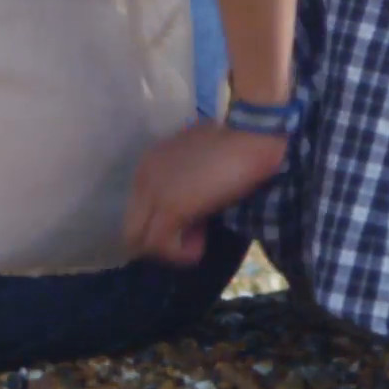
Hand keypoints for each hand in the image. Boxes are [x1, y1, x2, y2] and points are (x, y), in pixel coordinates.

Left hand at [122, 123, 287, 265]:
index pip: (139, 206)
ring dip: (171, 247)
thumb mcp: (206, 158)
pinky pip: (160, 246)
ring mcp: (154, 193)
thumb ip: (191, 176)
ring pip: (141, 240)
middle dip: (162, 238)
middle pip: (133, 227)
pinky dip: (181, 253)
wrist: (255, 135)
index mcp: (152, 161)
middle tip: (196, 233)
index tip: (195, 219)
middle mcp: (144, 176)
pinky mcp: (170, 209)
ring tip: (201, 239)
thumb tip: (197, 200)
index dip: (165, 219)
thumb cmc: (241, 142)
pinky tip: (201, 248)